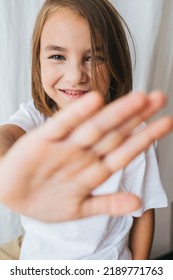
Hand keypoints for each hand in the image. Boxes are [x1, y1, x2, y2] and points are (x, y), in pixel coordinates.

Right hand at [0, 91, 171, 221]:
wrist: (9, 194)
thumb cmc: (45, 199)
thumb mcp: (78, 208)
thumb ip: (107, 204)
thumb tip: (138, 203)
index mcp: (93, 171)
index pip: (124, 150)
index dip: (146, 137)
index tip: (166, 122)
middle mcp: (82, 155)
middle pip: (115, 133)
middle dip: (138, 116)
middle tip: (160, 97)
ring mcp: (63, 147)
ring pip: (95, 126)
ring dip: (118, 112)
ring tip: (140, 97)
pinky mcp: (42, 140)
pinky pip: (62, 125)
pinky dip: (77, 113)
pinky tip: (95, 101)